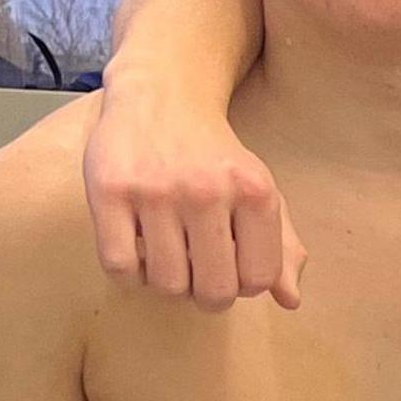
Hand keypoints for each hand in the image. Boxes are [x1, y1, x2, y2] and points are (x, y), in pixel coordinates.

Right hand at [77, 88, 304, 309]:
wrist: (162, 99)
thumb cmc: (215, 159)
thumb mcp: (259, 193)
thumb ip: (281, 247)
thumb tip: (290, 301)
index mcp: (256, 193)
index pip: (258, 280)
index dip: (243, 287)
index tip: (230, 270)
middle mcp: (208, 191)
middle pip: (213, 291)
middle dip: (206, 296)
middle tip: (197, 277)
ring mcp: (156, 191)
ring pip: (166, 283)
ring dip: (167, 284)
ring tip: (168, 257)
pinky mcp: (109, 191)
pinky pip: (120, 266)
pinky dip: (129, 273)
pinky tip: (137, 250)